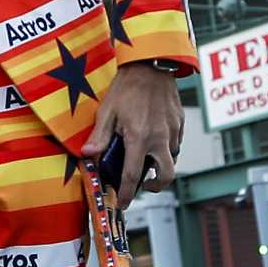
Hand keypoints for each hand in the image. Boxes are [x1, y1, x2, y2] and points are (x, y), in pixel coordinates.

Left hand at [83, 60, 183, 207]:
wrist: (151, 63)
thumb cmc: (128, 86)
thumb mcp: (108, 110)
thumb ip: (99, 136)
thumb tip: (88, 156)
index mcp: (139, 138)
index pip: (132, 176)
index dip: (126, 194)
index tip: (123, 203)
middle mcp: (160, 138)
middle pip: (166, 177)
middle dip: (155, 187)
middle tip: (144, 185)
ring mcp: (172, 131)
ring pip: (172, 160)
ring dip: (160, 165)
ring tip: (145, 158)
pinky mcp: (179, 122)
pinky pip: (175, 143)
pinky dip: (166, 148)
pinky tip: (153, 139)